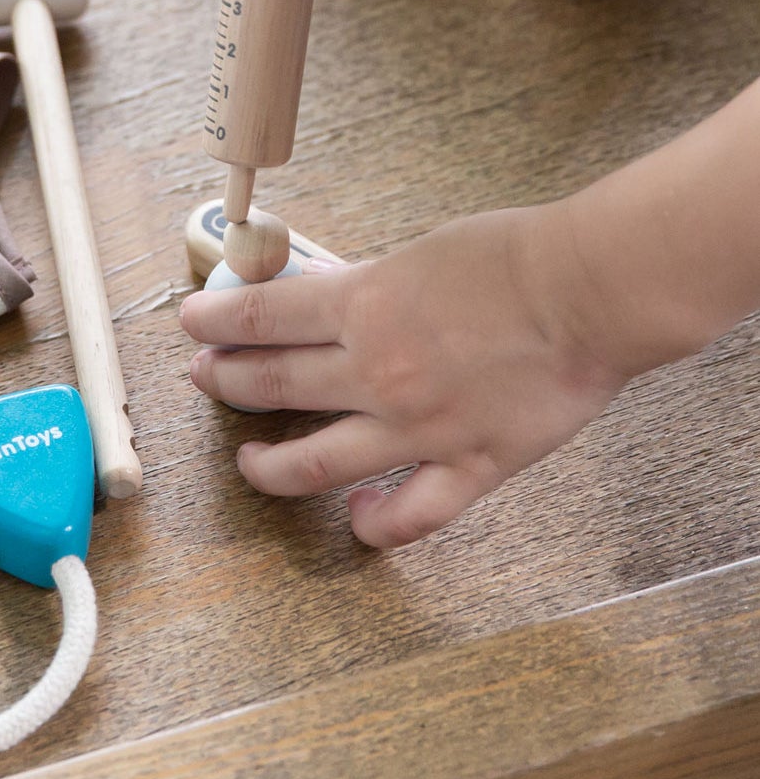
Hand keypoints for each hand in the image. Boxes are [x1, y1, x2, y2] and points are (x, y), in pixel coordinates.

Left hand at [178, 205, 648, 547]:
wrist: (589, 290)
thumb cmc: (512, 257)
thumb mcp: (415, 254)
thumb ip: (369, 288)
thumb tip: (332, 303)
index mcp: (361, 305)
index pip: (258, 317)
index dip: (214, 322)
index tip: (190, 325)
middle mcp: (375, 371)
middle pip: (273, 383)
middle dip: (226, 382)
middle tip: (204, 379)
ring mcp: (418, 427)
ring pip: (316, 464)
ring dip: (269, 465)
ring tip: (249, 461)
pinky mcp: (469, 464)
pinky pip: (410, 514)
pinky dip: (376, 525)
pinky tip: (356, 522)